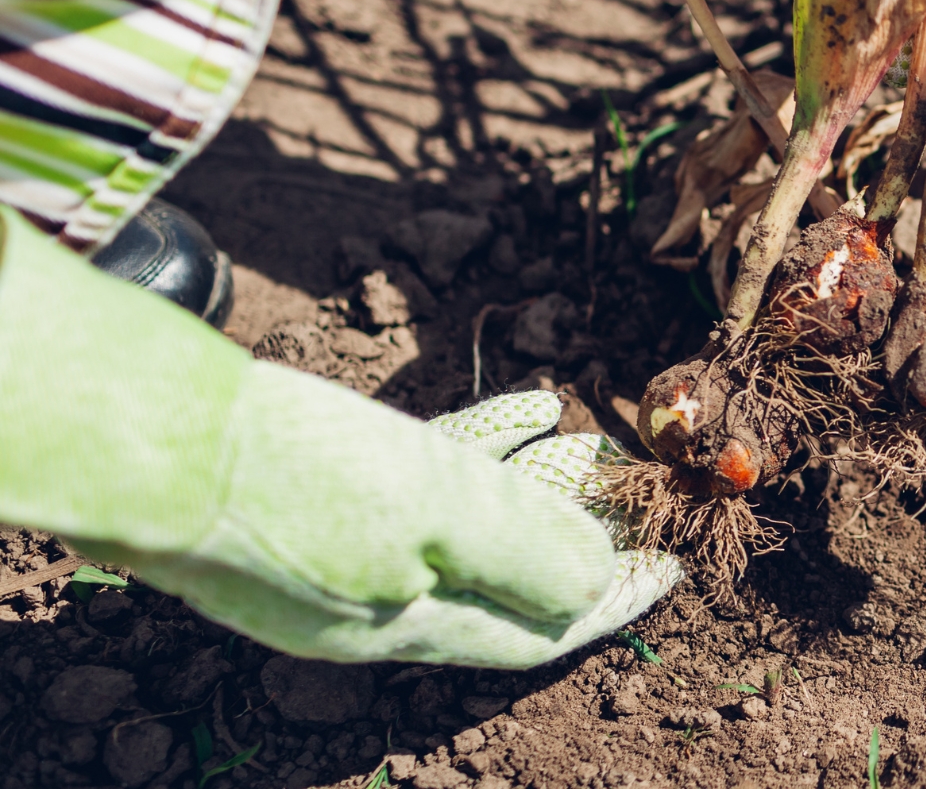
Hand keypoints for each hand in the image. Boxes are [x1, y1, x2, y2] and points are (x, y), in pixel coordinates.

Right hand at [0, 206, 677, 668]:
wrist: (146, 437)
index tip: (671, 570)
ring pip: (459, 523)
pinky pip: (409, 486)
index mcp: (412, 628)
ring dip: (527, 478)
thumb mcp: (441, 514)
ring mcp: (330, 556)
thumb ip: (530, 554)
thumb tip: (601, 585)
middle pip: (502, 577)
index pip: (540, 632)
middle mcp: (372, 608)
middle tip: (626, 484)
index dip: (613, 602)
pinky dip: (468, 449)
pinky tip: (521, 401)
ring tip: (582, 430)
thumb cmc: (297, 477)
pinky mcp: (300, 501)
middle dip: (572, 529)